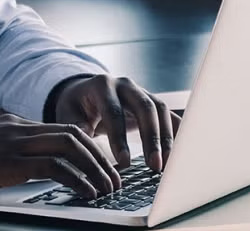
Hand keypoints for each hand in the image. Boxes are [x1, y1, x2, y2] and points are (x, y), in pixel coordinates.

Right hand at [0, 113, 120, 201]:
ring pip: (70, 147)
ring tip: (108, 189)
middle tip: (115, 179)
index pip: (60, 129)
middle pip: (73, 134)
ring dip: (95, 168)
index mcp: (11, 124)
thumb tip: (29, 174)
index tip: (100, 167)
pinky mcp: (8, 162)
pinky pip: (55, 168)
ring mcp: (12, 142)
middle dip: (100, 156)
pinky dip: (78, 180)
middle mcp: (16, 127)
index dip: (86, 148)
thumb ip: (5, 158)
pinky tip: (87, 194)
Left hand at [51, 75, 181, 172]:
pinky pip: (169, 115)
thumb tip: (86, 140)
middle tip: (154, 165)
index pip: (113, 112)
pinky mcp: (153, 101)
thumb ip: (76, 126)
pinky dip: (177, 133)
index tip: (124, 162)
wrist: (85, 92)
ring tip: (167, 165)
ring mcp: (142, 91)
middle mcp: (125, 84)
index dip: (119, 138)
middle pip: (144, 108)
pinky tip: (181, 153)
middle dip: (151, 138)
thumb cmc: (76, 105)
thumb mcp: (67, 113)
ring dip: (167, 138)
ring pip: (161, 111)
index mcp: (101, 85)